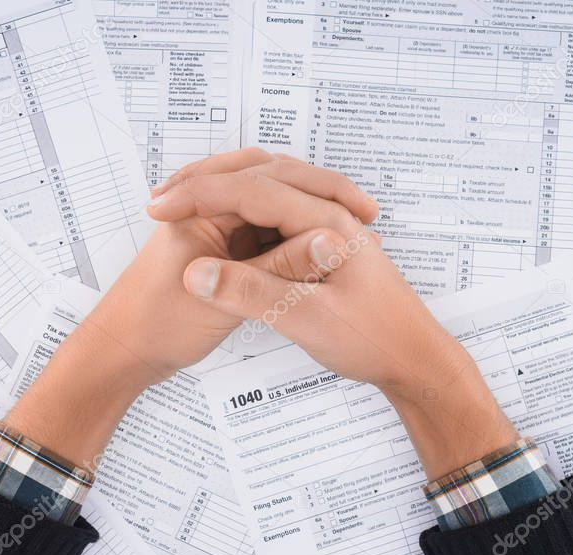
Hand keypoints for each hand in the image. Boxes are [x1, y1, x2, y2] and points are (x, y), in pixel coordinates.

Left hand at [5, 148, 377, 468]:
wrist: (122, 358)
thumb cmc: (156, 327)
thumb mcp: (229, 301)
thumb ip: (281, 268)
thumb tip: (330, 241)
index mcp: (201, 210)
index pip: (266, 177)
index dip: (318, 188)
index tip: (360, 209)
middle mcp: (207, 213)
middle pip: (270, 186)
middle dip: (316, 194)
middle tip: (362, 212)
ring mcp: (213, 234)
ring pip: (269, 212)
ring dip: (304, 217)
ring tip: (354, 231)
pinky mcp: (220, 257)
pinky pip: (262, 237)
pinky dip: (291, 242)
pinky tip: (323, 256)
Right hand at [172, 163, 516, 477]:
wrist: (415, 360)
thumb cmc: (374, 340)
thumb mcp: (306, 320)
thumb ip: (251, 292)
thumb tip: (197, 272)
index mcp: (325, 223)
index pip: (251, 190)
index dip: (198, 195)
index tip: (157, 207)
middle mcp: (326, 216)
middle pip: (258, 177)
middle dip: (205, 183)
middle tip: (161, 198)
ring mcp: (325, 229)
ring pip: (266, 194)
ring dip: (222, 195)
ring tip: (179, 207)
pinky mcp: (320, 247)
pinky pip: (274, 219)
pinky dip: (240, 218)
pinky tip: (219, 234)